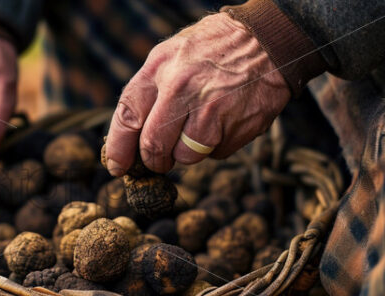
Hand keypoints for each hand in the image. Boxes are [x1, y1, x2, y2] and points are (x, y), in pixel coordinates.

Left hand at [104, 13, 289, 175]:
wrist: (267, 40)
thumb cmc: (212, 50)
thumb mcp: (171, 54)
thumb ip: (149, 91)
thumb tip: (128, 138)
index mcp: (160, 68)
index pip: (128, 116)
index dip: (119, 148)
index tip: (117, 166)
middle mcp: (182, 88)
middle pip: (154, 146)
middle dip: (154, 160)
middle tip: (159, 160)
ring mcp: (212, 109)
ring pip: (186, 157)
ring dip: (188, 153)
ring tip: (200, 126)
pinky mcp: (237, 126)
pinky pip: (216, 154)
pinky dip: (216, 146)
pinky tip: (224, 121)